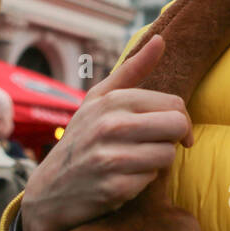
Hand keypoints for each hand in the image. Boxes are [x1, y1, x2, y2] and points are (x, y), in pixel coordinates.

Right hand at [19, 35, 193, 230]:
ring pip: (168, 155)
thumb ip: (133, 69)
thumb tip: (161, 39)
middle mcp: (111, 126)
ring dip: (157, 161)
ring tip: (136, 160)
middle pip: (177, 127)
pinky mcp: (113, 188)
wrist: (47, 191)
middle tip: (156, 144)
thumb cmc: (82, 138)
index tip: (173, 130)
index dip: (181, 119)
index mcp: (112, 101)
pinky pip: (151, 180)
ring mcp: (111, 158)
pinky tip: (124, 178)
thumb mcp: (99, 99)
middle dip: (174, 138)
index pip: (174, 104)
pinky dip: (143, 181)